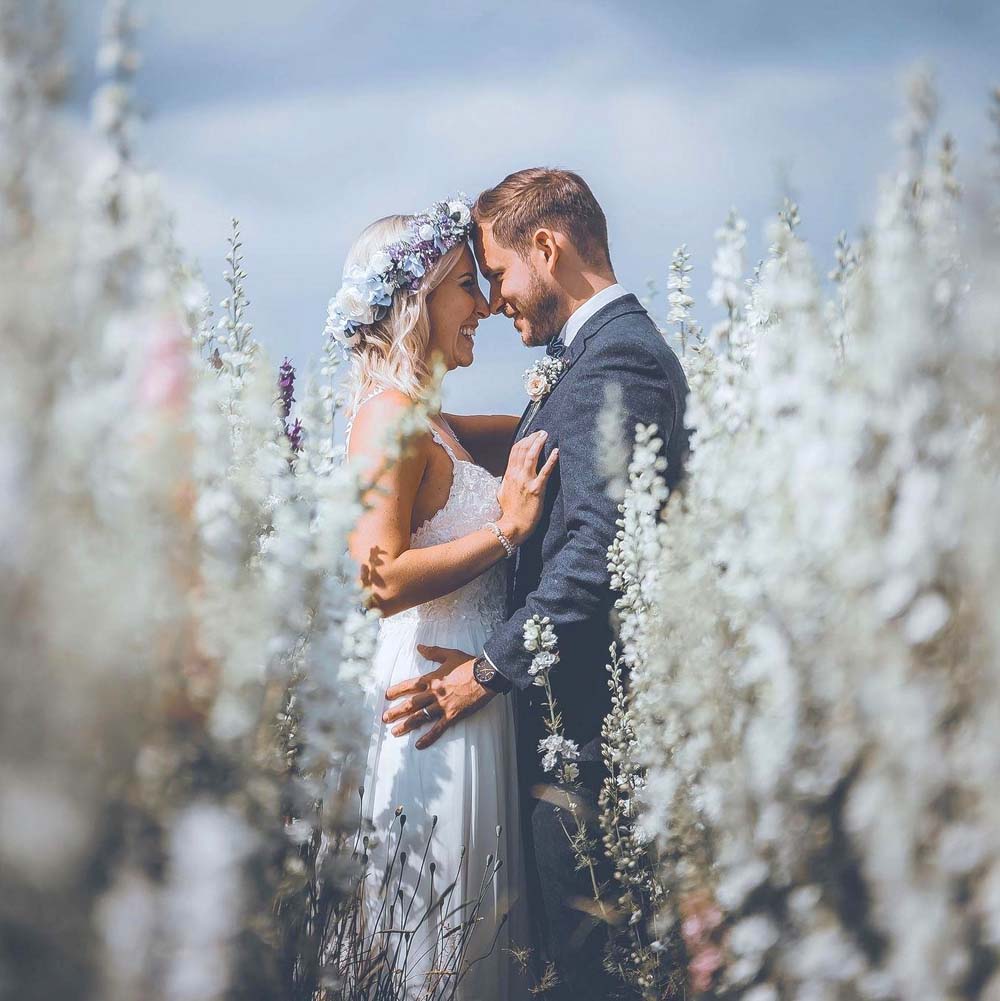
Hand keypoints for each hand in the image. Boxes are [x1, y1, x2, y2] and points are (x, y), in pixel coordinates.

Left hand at [382, 645, 494, 749]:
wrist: (487, 675)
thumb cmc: (469, 664)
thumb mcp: (450, 654)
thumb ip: (433, 652)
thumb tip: (419, 647)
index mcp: (432, 679)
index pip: (410, 685)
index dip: (397, 690)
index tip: (387, 695)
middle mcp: (434, 693)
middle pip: (411, 704)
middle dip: (397, 711)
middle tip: (385, 718)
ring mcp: (443, 705)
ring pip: (420, 717)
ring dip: (407, 725)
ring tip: (395, 732)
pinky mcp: (453, 715)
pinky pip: (438, 728)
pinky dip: (428, 737)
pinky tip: (419, 745)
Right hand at [496, 430, 558, 545]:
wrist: (512, 526)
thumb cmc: (509, 513)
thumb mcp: (502, 494)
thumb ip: (506, 482)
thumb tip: (507, 477)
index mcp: (509, 475)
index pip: (514, 451)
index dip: (523, 441)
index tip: (531, 435)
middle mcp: (516, 475)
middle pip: (523, 450)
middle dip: (532, 438)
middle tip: (542, 432)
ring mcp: (526, 481)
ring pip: (531, 456)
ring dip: (539, 444)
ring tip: (546, 435)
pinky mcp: (536, 489)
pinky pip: (545, 472)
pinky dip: (551, 460)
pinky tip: (557, 452)